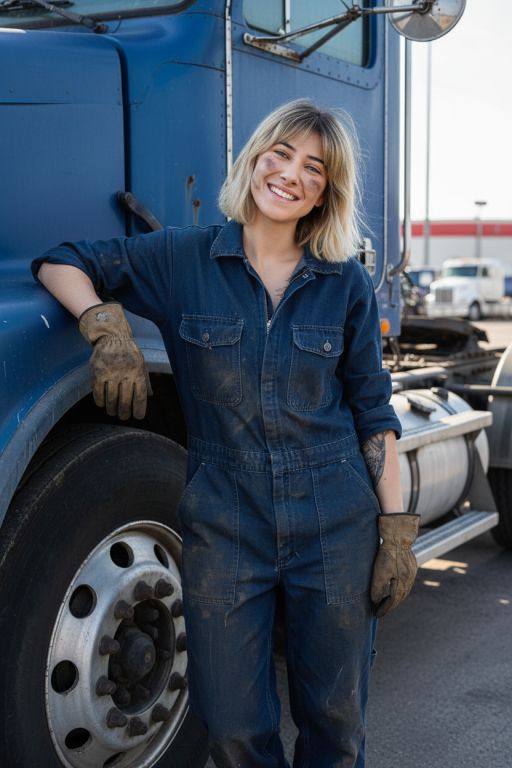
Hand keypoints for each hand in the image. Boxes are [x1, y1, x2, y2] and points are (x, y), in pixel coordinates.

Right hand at [79, 303, 152, 419]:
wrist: (112, 336)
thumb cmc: (129, 352)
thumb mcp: (141, 363)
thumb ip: (146, 379)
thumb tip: (150, 395)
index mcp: (138, 372)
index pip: (140, 396)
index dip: (139, 409)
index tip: (138, 417)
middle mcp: (125, 373)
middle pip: (125, 400)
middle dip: (124, 412)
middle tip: (123, 417)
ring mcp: (111, 373)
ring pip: (111, 398)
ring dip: (112, 408)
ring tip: (113, 412)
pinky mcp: (98, 372)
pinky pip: (98, 391)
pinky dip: (100, 400)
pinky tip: (102, 404)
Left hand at [371, 513, 419, 616]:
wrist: (398, 537)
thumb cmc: (387, 554)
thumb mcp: (379, 572)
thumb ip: (378, 589)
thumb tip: (375, 601)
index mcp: (402, 584)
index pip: (393, 601)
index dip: (384, 609)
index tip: (377, 615)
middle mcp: (409, 580)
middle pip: (400, 598)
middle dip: (390, 605)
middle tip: (380, 611)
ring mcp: (412, 573)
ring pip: (404, 590)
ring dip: (395, 597)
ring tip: (386, 602)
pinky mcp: (411, 566)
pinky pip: (405, 582)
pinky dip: (399, 588)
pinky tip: (393, 587)